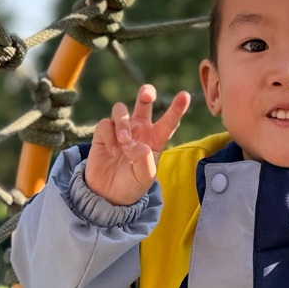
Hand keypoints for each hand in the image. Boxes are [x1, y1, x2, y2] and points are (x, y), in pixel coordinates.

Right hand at [83, 84, 191, 206]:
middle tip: (147, 95)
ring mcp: (121, 129)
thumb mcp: (145, 177)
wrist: (108, 195)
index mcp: (155, 139)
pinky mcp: (104, 133)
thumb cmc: (131, 185)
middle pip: (144, 101)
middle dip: (146, 93)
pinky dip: (109, 136)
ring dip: (123, 124)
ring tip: (124, 143)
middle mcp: (139, 130)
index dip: (177, 108)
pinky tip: (113, 152)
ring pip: (121, 110)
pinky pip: (106, 124)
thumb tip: (133, 142)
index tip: (184, 95)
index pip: (169, 121)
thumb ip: (144, 158)